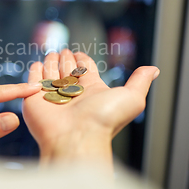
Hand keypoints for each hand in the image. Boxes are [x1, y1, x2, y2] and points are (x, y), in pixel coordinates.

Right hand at [23, 50, 158, 170]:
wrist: (76, 137)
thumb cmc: (104, 120)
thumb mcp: (131, 98)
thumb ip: (139, 81)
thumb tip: (154, 69)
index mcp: (92, 89)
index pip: (85, 69)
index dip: (82, 60)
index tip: (78, 53)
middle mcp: (72, 92)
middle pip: (67, 70)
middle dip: (65, 59)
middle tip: (63, 51)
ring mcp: (52, 96)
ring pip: (51, 73)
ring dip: (51, 62)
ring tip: (51, 53)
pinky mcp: (35, 99)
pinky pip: (34, 80)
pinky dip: (35, 72)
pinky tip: (37, 64)